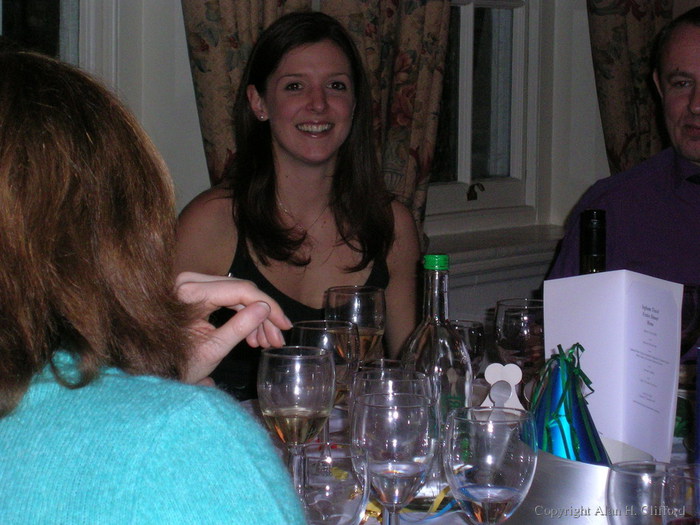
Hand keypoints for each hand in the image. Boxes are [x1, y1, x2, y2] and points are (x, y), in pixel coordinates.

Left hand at [175, 272, 291, 384]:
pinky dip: (242, 314)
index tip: (285, 325)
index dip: (268, 307)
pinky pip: (227, 297)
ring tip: (265, 343)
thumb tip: (265, 309)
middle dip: (264, 314)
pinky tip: (252, 337)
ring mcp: (191, 283)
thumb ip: (239, 327)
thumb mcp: (212, 349)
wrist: (150, 367)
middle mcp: (189, 280)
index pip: (241, 291)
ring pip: (237, 293)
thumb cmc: (176, 362)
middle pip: (241, 290)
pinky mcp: (194, 290)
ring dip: (255, 316)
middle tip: (277, 339)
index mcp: (190, 293)